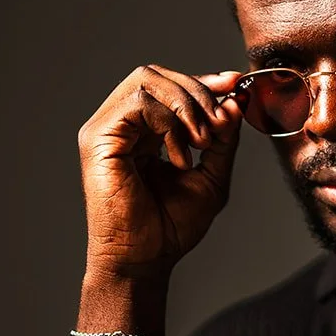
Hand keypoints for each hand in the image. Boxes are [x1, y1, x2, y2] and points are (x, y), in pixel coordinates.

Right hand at [78, 64, 247, 280]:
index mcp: (143, 132)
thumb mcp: (211, 178)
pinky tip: (180, 156)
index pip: (169, 87)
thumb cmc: (170, 228)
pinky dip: (169, 122)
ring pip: (148, 80)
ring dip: (187, 106)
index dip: (204, 80)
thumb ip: (223, 140)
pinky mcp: (99, 137)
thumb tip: (235, 101)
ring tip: (201, 144)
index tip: (236, 84)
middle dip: (198, 91)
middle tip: (220, 124)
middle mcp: (121, 125)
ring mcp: (107, 128)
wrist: (144, 260)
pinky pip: (139, 102)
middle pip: (158, 75)